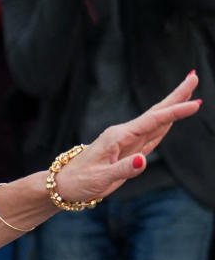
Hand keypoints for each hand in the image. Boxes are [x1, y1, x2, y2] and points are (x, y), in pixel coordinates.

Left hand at [55, 72, 199, 201]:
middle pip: (156, 112)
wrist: (65, 184)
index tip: (195, 103)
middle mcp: (124, 135)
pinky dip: (164, 124)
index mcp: (118, 137)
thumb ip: (124, 169)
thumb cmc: (80, 181)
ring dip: (173, 107)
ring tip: (189, 92)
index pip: (152, 121)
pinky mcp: (128, 150)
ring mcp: (127, 141)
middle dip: (176, 96)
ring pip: (156, 121)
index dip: (174, 112)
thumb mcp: (101, 177)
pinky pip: (151, 134)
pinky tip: (172, 117)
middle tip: (193, 75)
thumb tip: (143, 160)